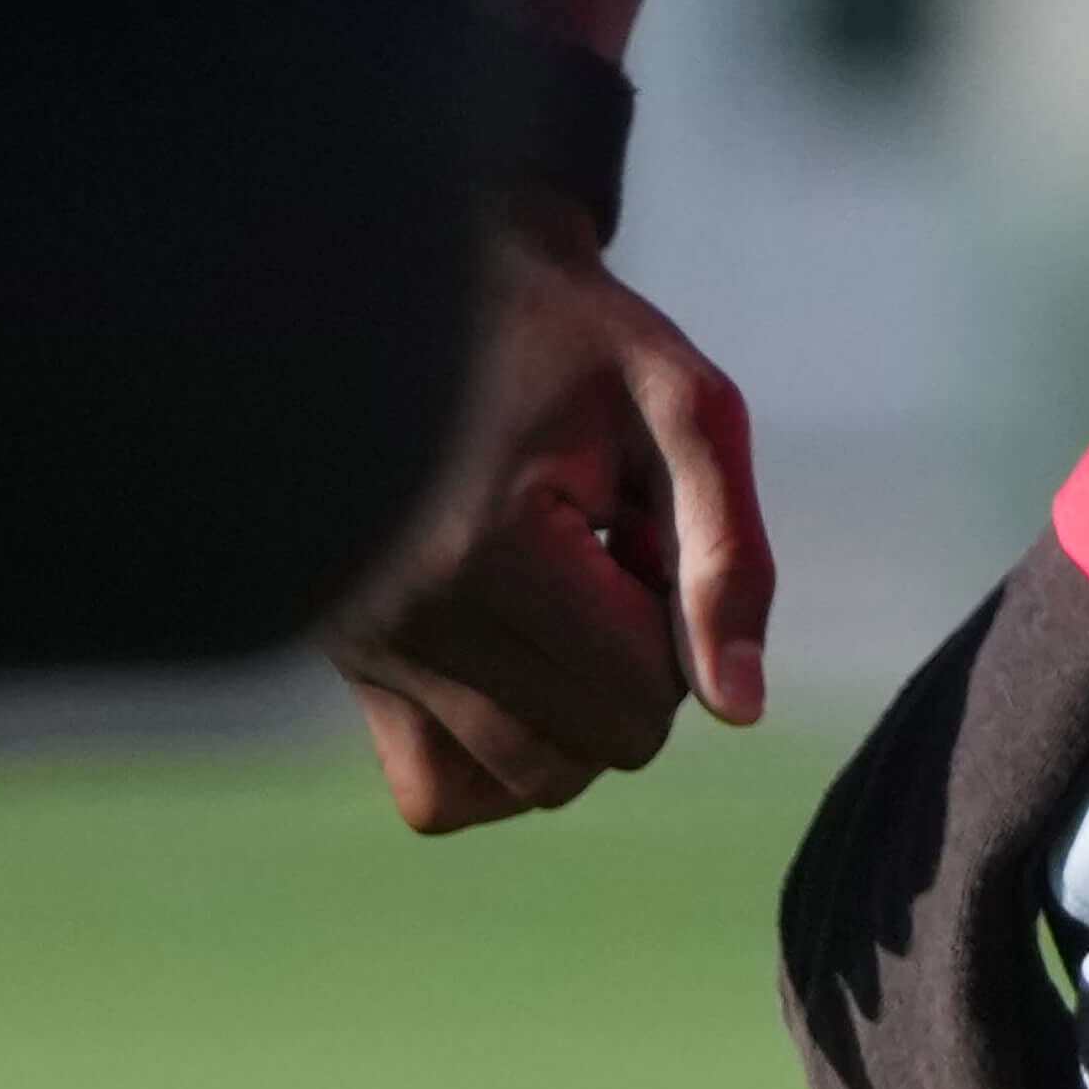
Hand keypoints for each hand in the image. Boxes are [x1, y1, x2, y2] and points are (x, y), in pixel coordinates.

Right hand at [319, 221, 766, 832]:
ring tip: (559, 599)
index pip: (646, 697)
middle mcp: (409, 617)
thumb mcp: (687, 409)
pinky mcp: (347, 670)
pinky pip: (438, 794)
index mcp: (491, 548)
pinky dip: (501, 759)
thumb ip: (730, 557)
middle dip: (635, 672)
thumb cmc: (576, 343)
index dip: (680, 621)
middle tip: (608, 558)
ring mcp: (365, 653)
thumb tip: (741, 710)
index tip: (644, 526)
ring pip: (522, 785)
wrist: (430, 295)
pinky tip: (520, 662)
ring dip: (574, 715)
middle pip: (591, 752)